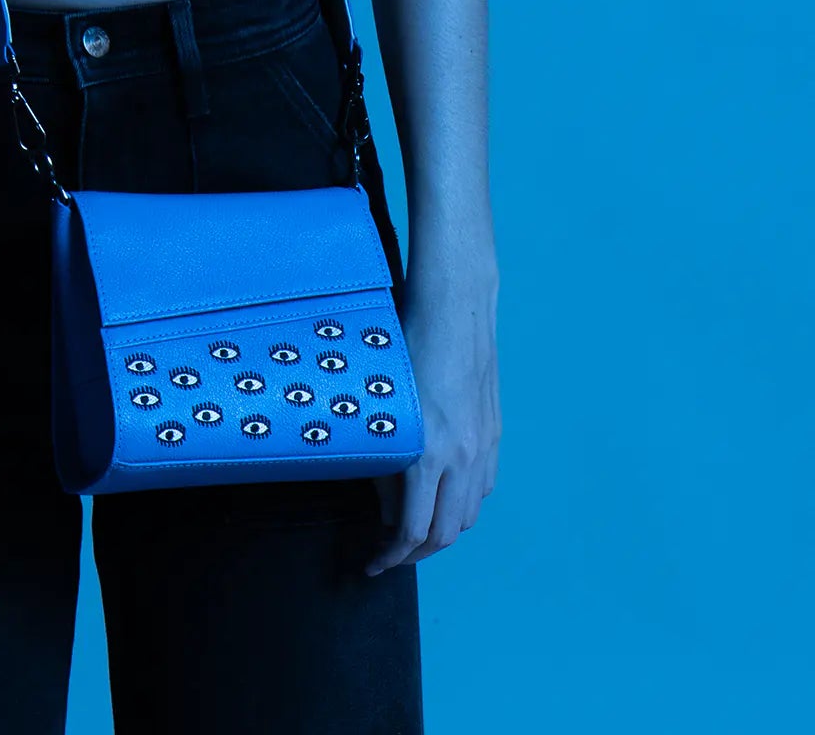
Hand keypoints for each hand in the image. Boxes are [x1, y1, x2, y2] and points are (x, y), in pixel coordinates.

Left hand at [365, 274, 500, 575]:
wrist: (455, 303)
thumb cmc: (406, 342)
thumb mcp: (384, 404)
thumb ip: (385, 460)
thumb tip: (387, 506)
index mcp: (429, 450)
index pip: (415, 529)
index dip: (391, 555)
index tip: (373, 564)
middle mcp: (462, 454)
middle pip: (446, 532)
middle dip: (416, 553)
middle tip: (390, 555)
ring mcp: (483, 443)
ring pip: (469, 513)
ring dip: (442, 531)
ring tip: (414, 531)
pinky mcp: (492, 430)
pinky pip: (483, 485)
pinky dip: (462, 503)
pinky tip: (443, 495)